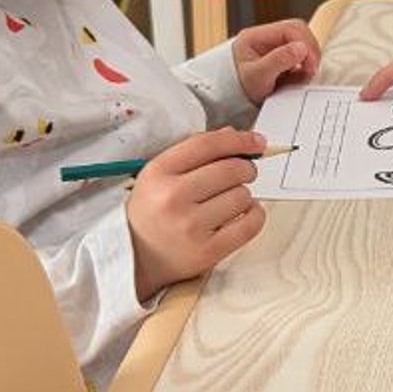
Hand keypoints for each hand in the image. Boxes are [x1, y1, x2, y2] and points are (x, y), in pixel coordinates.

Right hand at [126, 127, 266, 297]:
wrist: (135, 257)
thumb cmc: (152, 212)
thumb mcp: (159, 175)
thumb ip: (195, 152)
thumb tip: (234, 135)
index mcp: (159, 172)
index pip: (208, 145)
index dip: (240, 140)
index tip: (257, 142)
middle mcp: (173, 197)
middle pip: (232, 169)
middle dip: (245, 169)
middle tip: (242, 174)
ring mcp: (190, 226)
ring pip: (243, 196)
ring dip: (243, 195)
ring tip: (228, 201)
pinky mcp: (207, 251)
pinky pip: (250, 224)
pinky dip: (254, 215)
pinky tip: (243, 214)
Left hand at [232, 16, 319, 104]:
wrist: (231, 102)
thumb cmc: (239, 88)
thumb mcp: (258, 76)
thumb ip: (279, 60)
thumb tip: (301, 48)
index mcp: (256, 36)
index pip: (291, 29)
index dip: (306, 44)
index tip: (310, 65)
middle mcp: (266, 37)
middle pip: (299, 32)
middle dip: (309, 50)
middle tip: (310, 69)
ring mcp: (274, 46)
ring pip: (302, 43)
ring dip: (307, 58)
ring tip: (303, 75)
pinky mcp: (280, 57)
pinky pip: (300, 55)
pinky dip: (303, 65)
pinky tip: (297, 76)